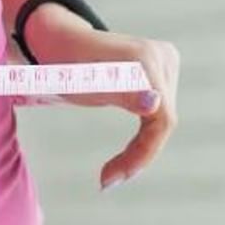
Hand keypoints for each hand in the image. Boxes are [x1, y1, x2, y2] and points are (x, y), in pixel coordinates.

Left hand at [9, 9, 179, 190]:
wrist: (60, 44)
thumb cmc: (66, 63)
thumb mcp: (85, 81)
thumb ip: (120, 90)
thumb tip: (155, 105)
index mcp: (146, 59)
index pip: (162, 118)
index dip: (143, 153)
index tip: (112, 178)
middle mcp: (162, 58)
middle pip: (164, 121)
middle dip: (139, 155)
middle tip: (107, 180)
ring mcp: (164, 64)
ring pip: (163, 122)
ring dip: (141, 151)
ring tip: (111, 174)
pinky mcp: (161, 74)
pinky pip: (158, 117)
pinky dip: (141, 140)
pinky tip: (123, 161)